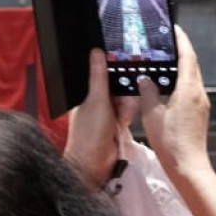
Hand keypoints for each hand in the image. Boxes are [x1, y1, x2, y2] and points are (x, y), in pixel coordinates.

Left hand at [63, 50, 138, 187]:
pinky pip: (128, 110)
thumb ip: (99, 76)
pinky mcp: (117, 122)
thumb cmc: (90, 133)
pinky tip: (125, 121)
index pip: (102, 74)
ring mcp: (107, 112)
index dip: (115, 70)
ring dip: (127, 106)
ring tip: (123, 117)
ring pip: (125, 97)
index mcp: (86, 93)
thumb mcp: (96, 100)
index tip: (127, 67)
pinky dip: (129, 114)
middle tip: (123, 102)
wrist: (95, 164)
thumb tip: (96, 52)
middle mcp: (96, 100)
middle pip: (117, 85)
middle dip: (124, 93)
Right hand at [140, 27, 212, 175]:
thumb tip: (145, 78)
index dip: (181, 40)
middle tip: (167, 41)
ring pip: (193, 77)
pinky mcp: (199, 113)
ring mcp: (201, 104)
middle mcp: (199, 93)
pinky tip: (169, 85)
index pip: (188, 56)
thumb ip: (148, 92)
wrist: (188, 166)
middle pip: (192, 65)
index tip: (175, 29)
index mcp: (189, 89)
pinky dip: (181, 81)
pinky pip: (191, 89)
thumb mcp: (152, 114)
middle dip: (181, 51)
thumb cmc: (171, 142)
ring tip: (166, 60)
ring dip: (181, 67)